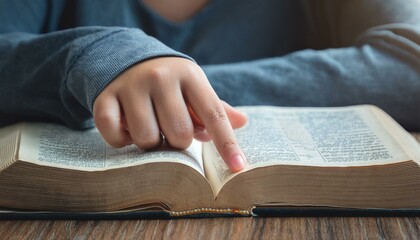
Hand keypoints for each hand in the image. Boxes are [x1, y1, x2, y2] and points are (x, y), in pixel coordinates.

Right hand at [93, 57, 246, 171]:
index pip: (214, 115)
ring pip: (147, 139)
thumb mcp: (193, 87)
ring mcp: (131, 86)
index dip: (227, 144)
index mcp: (190, 75)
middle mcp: (161, 77)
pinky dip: (122, 141)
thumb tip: (242, 121)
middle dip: (177, 141)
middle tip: (169, 129)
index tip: (238, 168)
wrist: (126, 57)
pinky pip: (116, 138)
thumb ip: (214, 107)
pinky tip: (126, 127)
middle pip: (179, 135)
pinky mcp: (105, 97)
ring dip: (150, 143)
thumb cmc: (169, 82)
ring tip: (149, 125)